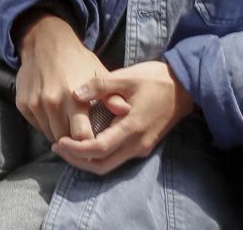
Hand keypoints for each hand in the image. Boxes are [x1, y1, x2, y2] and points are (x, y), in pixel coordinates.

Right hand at [14, 12, 110, 147]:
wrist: (45, 40)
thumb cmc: (76, 59)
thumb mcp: (98, 72)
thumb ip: (111, 95)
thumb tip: (126, 110)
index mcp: (74, 97)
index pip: (82, 138)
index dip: (89, 145)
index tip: (93, 143)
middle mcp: (52, 102)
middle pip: (65, 140)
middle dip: (74, 141)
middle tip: (80, 133)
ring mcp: (35, 103)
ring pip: (50, 135)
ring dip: (59, 132)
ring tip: (67, 120)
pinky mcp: (23, 103)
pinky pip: (37, 125)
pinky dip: (45, 124)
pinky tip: (53, 111)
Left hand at [50, 60, 194, 174]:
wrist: (184, 87)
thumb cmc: (155, 79)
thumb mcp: (127, 76)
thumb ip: (100, 85)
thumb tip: (75, 93)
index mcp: (131, 128)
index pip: (99, 150)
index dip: (77, 150)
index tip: (59, 142)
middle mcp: (136, 145)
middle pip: (102, 165)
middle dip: (78, 160)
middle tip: (58, 146)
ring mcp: (141, 147)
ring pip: (110, 164)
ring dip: (88, 160)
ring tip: (68, 145)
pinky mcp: (143, 144)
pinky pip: (118, 157)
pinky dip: (100, 155)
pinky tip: (88, 141)